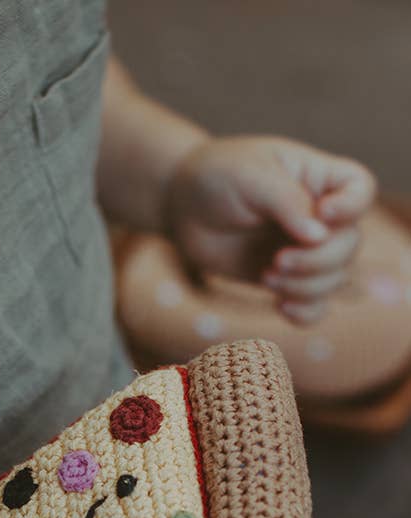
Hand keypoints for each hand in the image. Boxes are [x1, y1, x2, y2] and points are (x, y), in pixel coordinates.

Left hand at [165, 136, 375, 323]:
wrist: (184, 207)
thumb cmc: (217, 177)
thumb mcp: (250, 176)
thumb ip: (286, 201)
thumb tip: (318, 235)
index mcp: (320, 179)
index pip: (360, 190)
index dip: (352, 208)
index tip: (323, 214)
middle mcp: (321, 217)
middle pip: (350, 244)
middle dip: (318, 261)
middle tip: (276, 262)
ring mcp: (304, 250)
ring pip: (335, 279)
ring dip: (306, 287)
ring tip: (267, 277)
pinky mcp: (284, 278)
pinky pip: (313, 305)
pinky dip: (306, 313)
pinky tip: (281, 307)